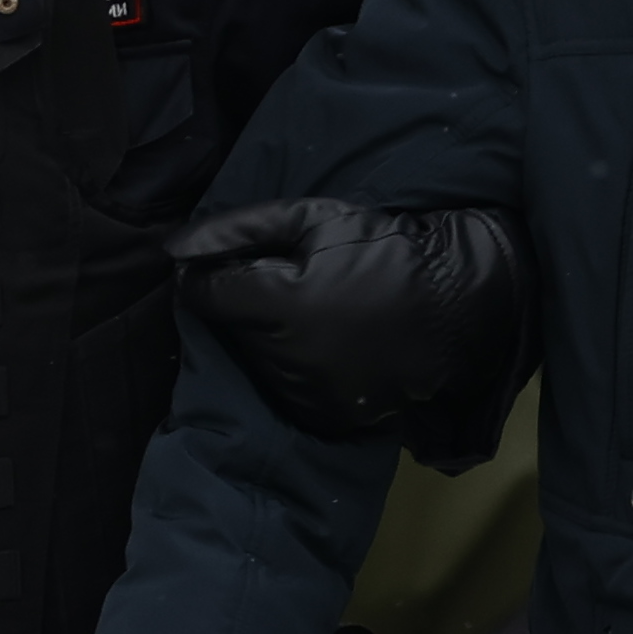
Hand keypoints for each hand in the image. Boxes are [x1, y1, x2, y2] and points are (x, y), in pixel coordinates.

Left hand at [170, 198, 528, 463]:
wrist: (458, 304)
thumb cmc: (386, 249)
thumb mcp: (316, 218)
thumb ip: (240, 229)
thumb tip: (174, 247)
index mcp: (280, 304)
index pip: (205, 295)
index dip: (208, 275)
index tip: (229, 264)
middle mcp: (286, 357)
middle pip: (230, 328)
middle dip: (245, 303)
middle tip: (290, 281)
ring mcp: (307, 393)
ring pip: (254, 360)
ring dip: (268, 337)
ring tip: (314, 311)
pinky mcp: (326, 415)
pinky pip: (284, 388)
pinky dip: (294, 367)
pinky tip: (328, 343)